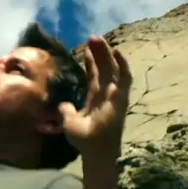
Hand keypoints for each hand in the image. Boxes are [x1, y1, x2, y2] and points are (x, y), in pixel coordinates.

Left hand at [59, 36, 131, 155]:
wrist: (95, 151)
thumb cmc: (84, 140)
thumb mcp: (69, 122)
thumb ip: (66, 111)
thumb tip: (63, 104)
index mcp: (95, 99)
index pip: (94, 76)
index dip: (91, 63)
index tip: (86, 49)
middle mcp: (106, 95)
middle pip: (104, 69)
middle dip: (99, 53)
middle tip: (93, 37)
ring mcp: (115, 95)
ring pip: (113, 69)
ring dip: (107, 54)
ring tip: (99, 39)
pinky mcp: (121, 97)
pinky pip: (125, 78)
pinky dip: (123, 64)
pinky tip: (117, 50)